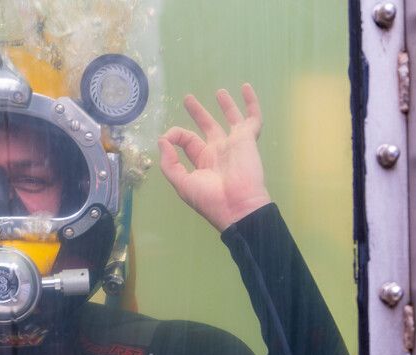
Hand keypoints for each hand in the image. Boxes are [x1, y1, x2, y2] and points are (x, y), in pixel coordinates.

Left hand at [158, 83, 270, 231]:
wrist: (238, 207)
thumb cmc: (210, 198)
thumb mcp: (182, 183)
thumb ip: (170, 163)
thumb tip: (162, 140)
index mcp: (202, 162)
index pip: (187, 141)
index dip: (175, 136)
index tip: (167, 137)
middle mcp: (218, 151)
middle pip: (206, 127)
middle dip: (198, 112)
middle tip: (188, 99)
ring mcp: (234, 144)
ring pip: (231, 119)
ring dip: (226, 105)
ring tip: (219, 91)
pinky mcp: (247, 139)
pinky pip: (253, 118)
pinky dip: (251, 102)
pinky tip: (246, 87)